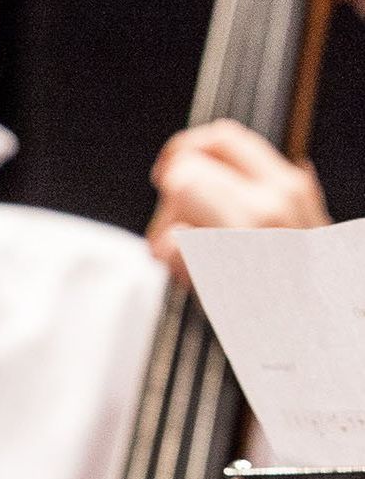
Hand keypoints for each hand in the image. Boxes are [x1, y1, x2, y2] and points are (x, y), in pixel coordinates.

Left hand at [147, 119, 329, 279]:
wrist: (314, 341)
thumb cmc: (296, 290)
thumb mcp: (299, 225)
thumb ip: (267, 191)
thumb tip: (240, 154)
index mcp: (288, 186)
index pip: (222, 137)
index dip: (184, 151)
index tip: (170, 172)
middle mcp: (271, 201)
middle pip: (184, 170)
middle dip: (168, 199)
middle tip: (176, 229)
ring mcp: (246, 233)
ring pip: (173, 203)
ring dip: (164, 233)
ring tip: (190, 262)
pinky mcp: (221, 266)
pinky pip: (168, 245)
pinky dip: (169, 261)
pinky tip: (194, 279)